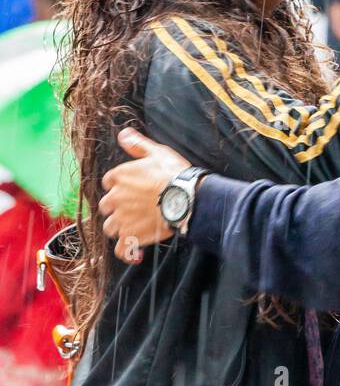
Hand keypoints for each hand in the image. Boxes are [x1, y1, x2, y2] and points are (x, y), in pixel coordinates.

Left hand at [99, 128, 191, 261]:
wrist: (187, 198)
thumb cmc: (174, 174)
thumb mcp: (157, 152)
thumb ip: (137, 145)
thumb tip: (123, 135)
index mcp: (119, 177)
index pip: (109, 182)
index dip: (119, 186)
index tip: (131, 189)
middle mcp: (115, 199)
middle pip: (106, 207)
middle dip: (116, 208)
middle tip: (132, 209)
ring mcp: (122, 219)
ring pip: (110, 228)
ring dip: (119, 228)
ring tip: (133, 227)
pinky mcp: (131, 237)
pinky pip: (121, 249)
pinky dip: (126, 251)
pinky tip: (133, 251)